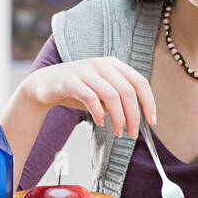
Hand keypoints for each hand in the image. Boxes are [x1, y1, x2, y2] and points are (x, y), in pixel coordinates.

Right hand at [21, 57, 156, 136]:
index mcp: (114, 65)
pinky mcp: (70, 81)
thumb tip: (139, 118)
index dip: (148, 103)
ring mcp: (85, 71)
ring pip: (111, 95)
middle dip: (133, 116)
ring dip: (118, 118)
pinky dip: (98, 113)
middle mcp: (102, 64)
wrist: (45, 85)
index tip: (151, 122)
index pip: (140, 82)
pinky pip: (90, 98)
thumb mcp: (103, 92)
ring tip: (117, 132)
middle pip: (127, 91)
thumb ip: (119, 100)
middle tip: (131, 133)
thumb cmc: (79, 90)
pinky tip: (99, 122)